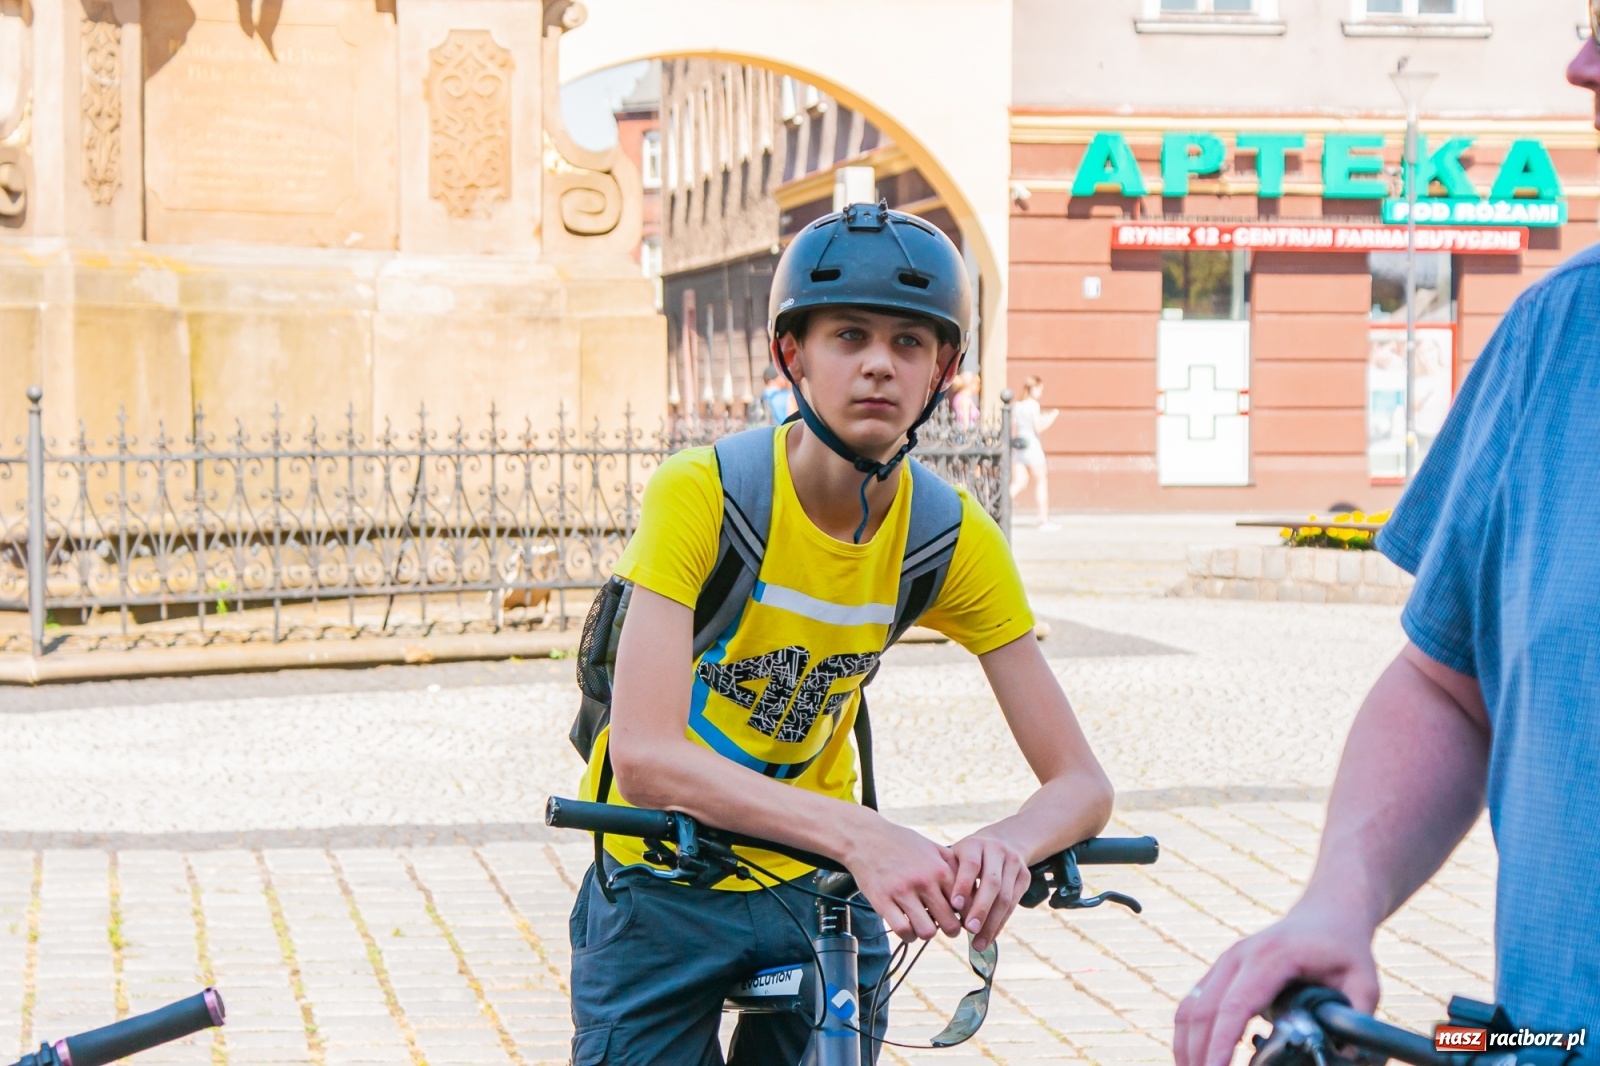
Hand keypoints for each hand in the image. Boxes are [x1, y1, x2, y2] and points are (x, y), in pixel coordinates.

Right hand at [843, 819, 961, 942]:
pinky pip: (903, 931)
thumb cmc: (902, 843)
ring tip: (924, 925)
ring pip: (927, 932)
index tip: (961, 919)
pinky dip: (908, 935)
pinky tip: (907, 926)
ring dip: (927, 933)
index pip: (966, 906)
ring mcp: (902, 892)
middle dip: (950, 930)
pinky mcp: (882, 901)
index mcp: (940, 869)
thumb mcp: (932, 847)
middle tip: (943, 925)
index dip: (966, 917)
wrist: (866, 836)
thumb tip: (975, 886)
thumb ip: (953, 866)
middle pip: (950, 924)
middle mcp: (924, 881)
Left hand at [948, 832, 1032, 951]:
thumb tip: (938, 911)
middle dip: (981, 909)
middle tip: (969, 930)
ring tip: (978, 943)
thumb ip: (949, 877)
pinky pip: (1014, 904)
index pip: (971, 864)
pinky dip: (1001, 923)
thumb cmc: (967, 857)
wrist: (1001, 841)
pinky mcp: (1025, 876)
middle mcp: (997, 851)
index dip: (963, 885)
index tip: (954, 906)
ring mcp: (1014, 863)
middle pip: (992, 883)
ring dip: (992, 923)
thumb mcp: (956, 857)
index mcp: (975, 844)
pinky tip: (989, 937)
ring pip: (1006, 896)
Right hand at [1173, 901, 1379, 1065]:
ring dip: (1186, 1046)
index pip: (1234, 1006)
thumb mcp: (1365, 982)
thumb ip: (1358, 1020)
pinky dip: (1189, 1034)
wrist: (1326, 913)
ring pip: (1190, 1008)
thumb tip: (1347, 1059)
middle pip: (1202, 1011)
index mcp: (1269, 958)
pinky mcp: (1221, 971)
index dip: (1221, 1043)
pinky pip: (1194, 1004)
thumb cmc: (1344, 948)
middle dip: (1198, 1054)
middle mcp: (1238, 957)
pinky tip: (1196, 1059)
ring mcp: (1225, 961)